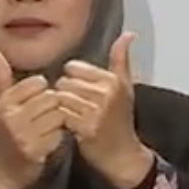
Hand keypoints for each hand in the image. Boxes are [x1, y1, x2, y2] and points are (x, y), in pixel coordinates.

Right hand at [0, 49, 66, 188]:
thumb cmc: (3, 132)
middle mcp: (10, 117)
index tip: (37, 100)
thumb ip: (0, 79)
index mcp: (2, 103)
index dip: (42, 90)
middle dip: (52, 106)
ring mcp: (23, 135)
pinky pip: (60, 133)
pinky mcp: (35, 151)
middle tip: (46, 115)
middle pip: (50, 98)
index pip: (37, 83)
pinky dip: (59, 136)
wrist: (2, 170)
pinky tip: (49, 139)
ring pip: (57, 115)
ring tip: (49, 126)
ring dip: (58, 120)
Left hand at [55, 32, 152, 188]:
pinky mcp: (86, 128)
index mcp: (113, 80)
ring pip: (60, 98)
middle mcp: (106, 93)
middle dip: (64, 95)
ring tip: (71, 116)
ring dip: (60, 108)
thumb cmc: (120, 118)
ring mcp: (96, 111)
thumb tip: (129, 34)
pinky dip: (60, 121)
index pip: (73, 68)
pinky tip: (69, 126)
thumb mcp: (124, 87)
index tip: (79, 93)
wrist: (123, 154)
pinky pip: (60, 115)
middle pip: (63, 83)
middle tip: (73, 107)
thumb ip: (121, 59)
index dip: (71, 80)